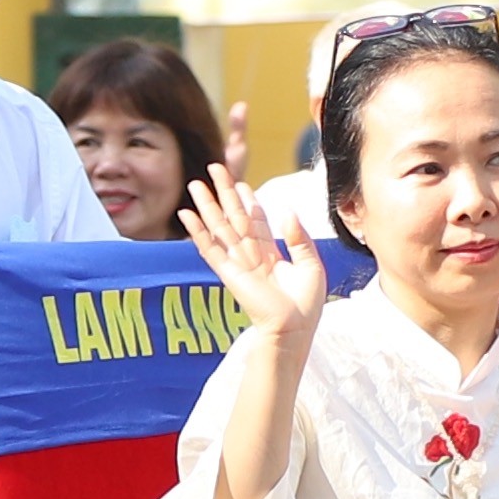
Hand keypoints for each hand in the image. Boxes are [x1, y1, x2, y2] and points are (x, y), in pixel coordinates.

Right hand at [175, 163, 332, 333]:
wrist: (294, 329)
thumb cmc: (306, 305)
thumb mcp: (311, 265)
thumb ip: (299, 238)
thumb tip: (286, 213)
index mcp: (271, 256)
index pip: (255, 222)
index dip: (248, 201)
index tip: (240, 183)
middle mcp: (251, 257)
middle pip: (234, 218)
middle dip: (223, 193)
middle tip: (214, 168)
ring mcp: (237, 264)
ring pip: (219, 227)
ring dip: (206, 205)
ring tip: (195, 184)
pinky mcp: (228, 273)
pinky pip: (209, 248)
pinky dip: (197, 231)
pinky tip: (186, 215)